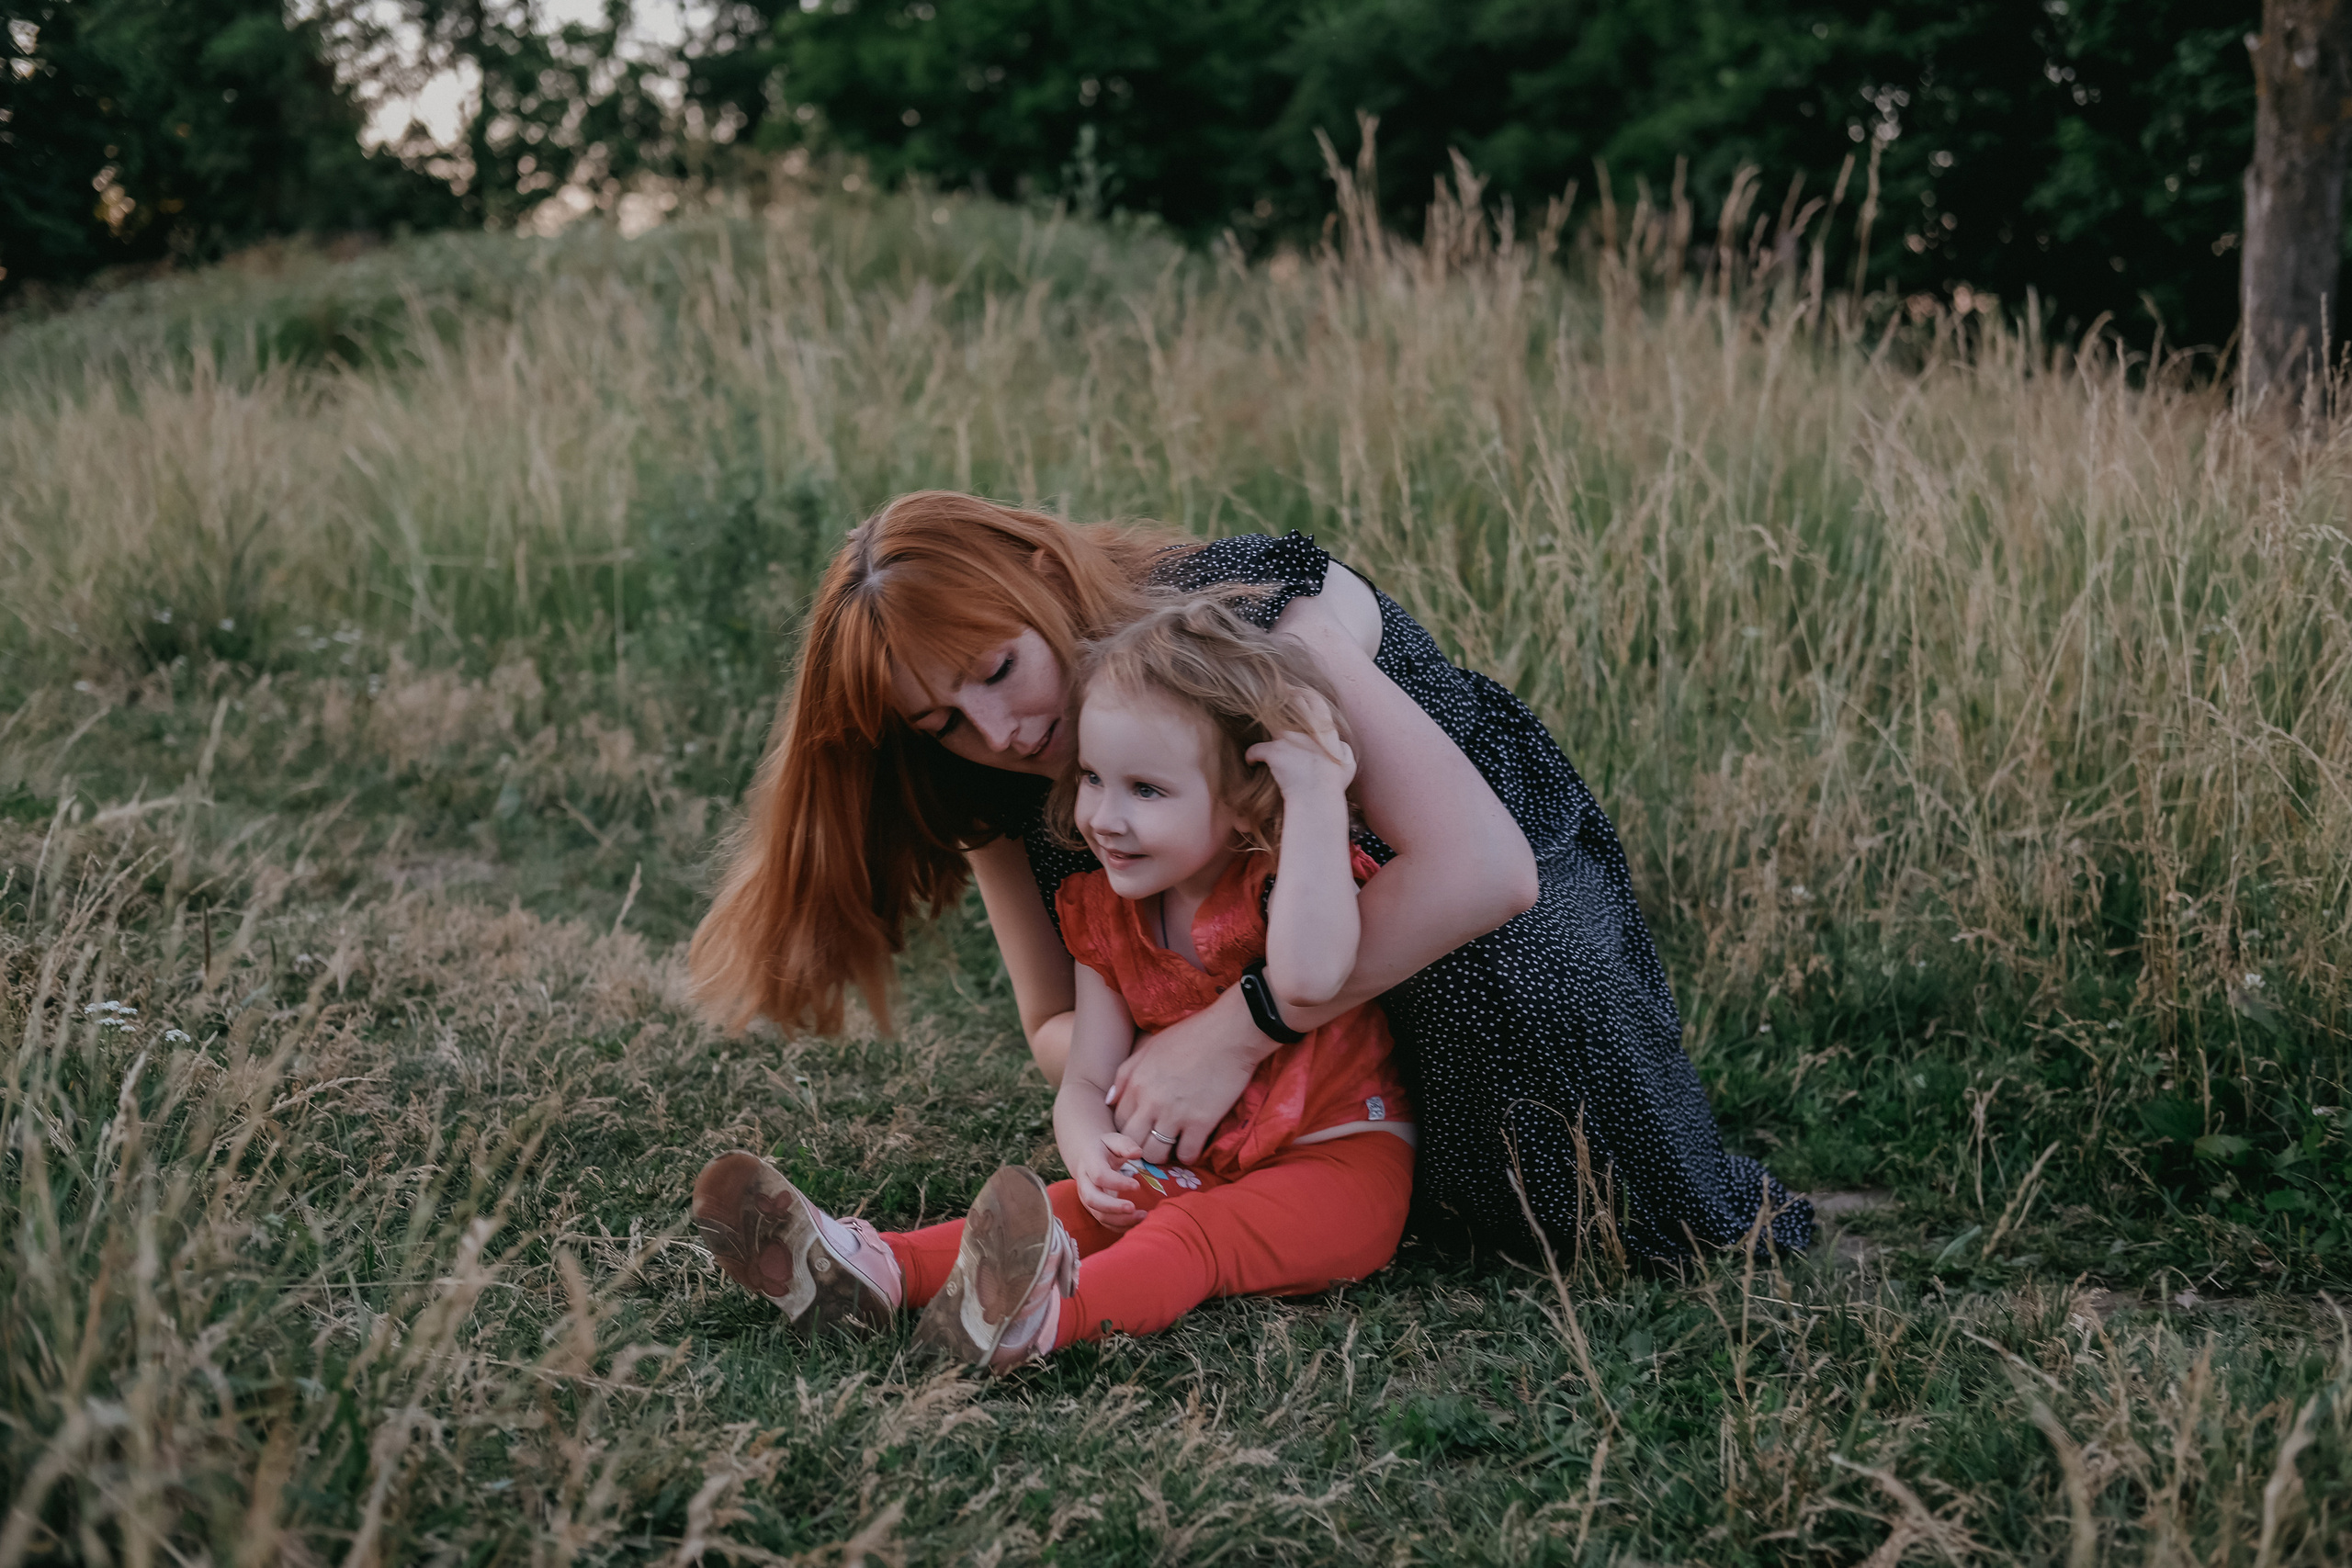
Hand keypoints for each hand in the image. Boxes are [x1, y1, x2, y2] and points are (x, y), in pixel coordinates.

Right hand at [1070, 1129, 1145, 1230]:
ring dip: (1120, 1220)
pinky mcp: (1094, 1208)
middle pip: (1092, 1199)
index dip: (1117, 1183)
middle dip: (1113, 1207)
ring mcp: (1087, 1198)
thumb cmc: (1104, 1148)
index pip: (1099, 1176)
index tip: (1137, 1185)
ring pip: (1098, 1215)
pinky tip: (1137, 1223)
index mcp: (1089, 1162)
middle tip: (1134, 1208)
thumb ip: (1125, 1145)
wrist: (1087, 1157)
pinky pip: (1105, 1222)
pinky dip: (1120, 1226)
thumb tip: (1137, 1153)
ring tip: (1142, 1217)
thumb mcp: (1113, 1140)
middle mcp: (1084, 1183)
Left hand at [1107, 990, 1262, 1164]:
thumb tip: (1109, 1100)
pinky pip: (1187, 1155)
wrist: (1231, 1033)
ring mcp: (1175, 1115)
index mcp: (1136, 1083)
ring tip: (1173, 1146)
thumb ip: (1126, 1073)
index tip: (1142, 1128)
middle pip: (1132, 1141)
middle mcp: (1150, 1102)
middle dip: (1140, 1145)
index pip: (1119, 1120)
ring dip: (1163, 1154)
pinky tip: (1194, 1144)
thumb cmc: (1192, 1035)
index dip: (1128, 1127)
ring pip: (1155, 1154)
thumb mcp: (1150, 1047)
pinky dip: (1189, 1154)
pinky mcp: (1201, 1123)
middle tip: (1154, 1142)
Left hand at [1245, 690, 1355, 798]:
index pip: (1315, 702)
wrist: (1318, 797)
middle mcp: (1305, 730)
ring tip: (1255, 723)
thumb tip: (1340, 743)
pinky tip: (1251, 762)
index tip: (1295, 690)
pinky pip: (1256, 750)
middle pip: (1292, 703)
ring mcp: (1289, 740)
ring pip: (1271, 722)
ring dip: (1262, 722)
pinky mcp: (1274, 753)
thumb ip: (1344, 749)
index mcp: (1324, 731)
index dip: (1304, 693)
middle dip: (1281, 695)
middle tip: (1270, 694)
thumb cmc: (1334, 783)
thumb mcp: (1348, 764)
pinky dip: (1252, 755)